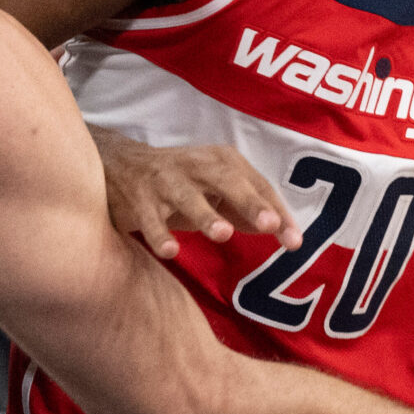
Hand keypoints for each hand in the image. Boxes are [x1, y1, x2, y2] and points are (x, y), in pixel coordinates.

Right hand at [92, 128, 299, 259]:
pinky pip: (149, 219)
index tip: (294, 243)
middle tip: (268, 225)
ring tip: (222, 234)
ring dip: (205, 214)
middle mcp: (196, 165)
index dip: (277, 213)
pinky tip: (170, 252)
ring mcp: (165, 180)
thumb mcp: (216, 191)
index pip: (256, 186)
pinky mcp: (138, 198)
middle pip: (226, 181)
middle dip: (248, 202)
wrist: (119, 165)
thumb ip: (247, 212)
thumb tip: (286, 234)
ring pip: (187, 197)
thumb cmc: (180, 183)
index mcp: (222, 161)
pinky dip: (159, 234)